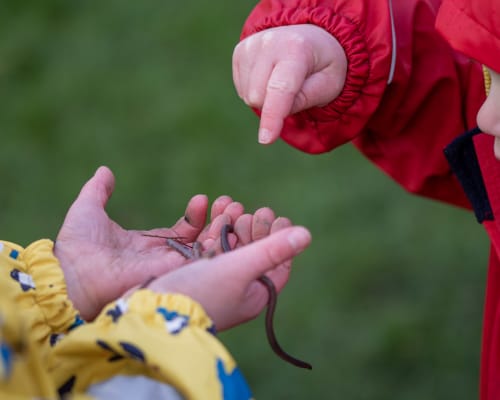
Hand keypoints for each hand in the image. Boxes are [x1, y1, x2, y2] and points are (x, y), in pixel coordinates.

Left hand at [54, 166, 244, 319]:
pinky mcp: (173, 274)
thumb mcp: (89, 209)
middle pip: (200, 241)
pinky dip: (217, 247)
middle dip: (217, 222)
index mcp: (148, 244)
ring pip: (206, 251)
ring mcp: (169, 268)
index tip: (204, 198)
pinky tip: (226, 226)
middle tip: (231, 204)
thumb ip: (99, 190)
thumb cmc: (77, 244)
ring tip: (233, 209)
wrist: (72, 271)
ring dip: (222, 231)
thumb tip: (105, 170)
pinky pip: (202, 263)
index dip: (196, 215)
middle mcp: (162, 257)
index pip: (183, 231)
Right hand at [146, 223, 311, 330]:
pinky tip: (213, 218)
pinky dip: (215, 233)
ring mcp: (218, 284)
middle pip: (255, 254)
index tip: (276, 217)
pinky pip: (213, 250)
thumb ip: (272, 249)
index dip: (280, 238)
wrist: (150, 312)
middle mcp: (240, 291)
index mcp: (256, 295)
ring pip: (233, 249)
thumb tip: (306, 234)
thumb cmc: (198, 293)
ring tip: (231, 207)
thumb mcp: (240, 268)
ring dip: (234, 226)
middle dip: (255, 229)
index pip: (278, 264)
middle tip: (254, 212)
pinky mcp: (197, 276)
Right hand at [232, 24, 346, 143]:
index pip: (280, 89)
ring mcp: (251, 45)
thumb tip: (276, 115)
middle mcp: (270, 42)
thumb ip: (306, 99)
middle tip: (295, 90)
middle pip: (258, 97)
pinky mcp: (240, 52)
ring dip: (266, 99)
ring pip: (248, 96)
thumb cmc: (324, 65)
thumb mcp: (329, 84)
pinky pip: (241, 90)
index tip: (266, 140)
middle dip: (275, 105)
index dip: (273, 116)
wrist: (312, 38)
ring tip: (283, 81)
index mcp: (297, 48)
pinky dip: (256, 91)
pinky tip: (270, 77)